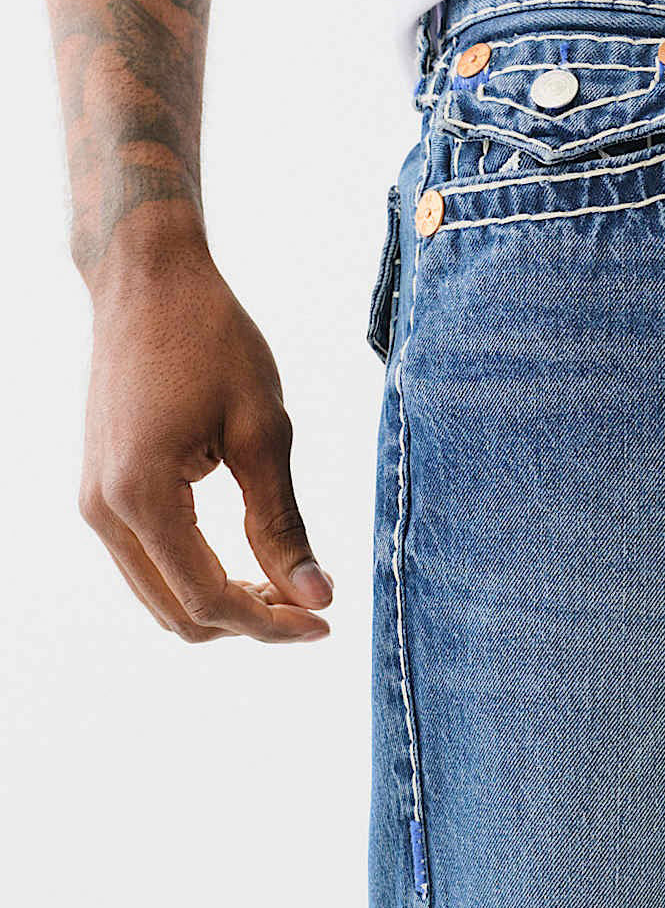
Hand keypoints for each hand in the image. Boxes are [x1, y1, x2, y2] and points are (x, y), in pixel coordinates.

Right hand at [79, 237, 332, 644]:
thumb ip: (283, 524)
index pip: (208, 601)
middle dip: (250, 621)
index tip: (327, 622)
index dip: (272, 625)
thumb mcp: (264, 432)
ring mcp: (94, 502)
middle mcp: (103, 510)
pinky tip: (247, 560)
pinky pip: (149, 564)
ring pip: (160, 598)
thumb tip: (316, 599)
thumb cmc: (213, 341)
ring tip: (285, 581)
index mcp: (141, 496)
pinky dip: (197, 576)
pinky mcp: (101, 490)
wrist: (148, 282)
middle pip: (179, 615)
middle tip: (312, 601)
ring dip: (223, 604)